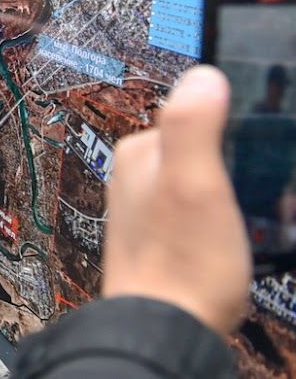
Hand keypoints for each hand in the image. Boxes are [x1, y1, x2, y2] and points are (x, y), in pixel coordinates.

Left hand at [102, 66, 249, 336]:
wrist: (164, 329)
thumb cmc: (182, 261)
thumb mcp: (195, 184)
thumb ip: (194, 127)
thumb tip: (203, 74)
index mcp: (141, 151)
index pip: (200, 115)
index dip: (242, 136)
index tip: (265, 161)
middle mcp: (137, 174)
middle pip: (207, 151)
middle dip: (243, 170)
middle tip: (264, 200)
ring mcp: (148, 207)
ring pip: (211, 184)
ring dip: (241, 200)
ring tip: (254, 225)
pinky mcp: (165, 237)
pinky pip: (207, 216)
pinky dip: (230, 224)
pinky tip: (240, 243)